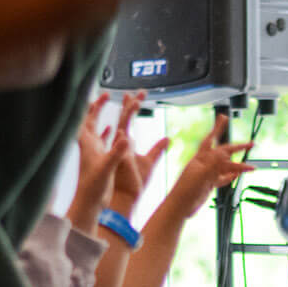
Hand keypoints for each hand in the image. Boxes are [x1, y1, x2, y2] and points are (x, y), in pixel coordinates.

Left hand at [67, 92, 137, 230]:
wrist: (88, 203)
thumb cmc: (93, 187)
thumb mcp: (107, 168)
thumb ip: (117, 152)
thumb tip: (125, 136)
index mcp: (89, 144)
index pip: (88, 119)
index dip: (95, 106)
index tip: (105, 95)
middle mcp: (89, 146)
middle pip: (89, 120)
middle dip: (96, 107)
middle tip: (106, 95)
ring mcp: (92, 153)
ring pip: (94, 130)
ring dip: (99, 118)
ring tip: (105, 107)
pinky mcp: (97, 161)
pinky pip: (101, 142)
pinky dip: (105, 133)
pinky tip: (111, 131)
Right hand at [108, 104, 170, 221]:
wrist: (126, 196)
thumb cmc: (134, 182)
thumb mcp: (150, 161)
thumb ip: (157, 149)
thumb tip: (167, 138)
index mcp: (127, 144)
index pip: (128, 120)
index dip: (131, 107)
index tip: (135, 96)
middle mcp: (122, 142)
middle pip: (125, 117)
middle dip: (131, 103)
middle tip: (139, 91)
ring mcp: (119, 147)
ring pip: (123, 122)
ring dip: (130, 109)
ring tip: (136, 97)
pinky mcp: (120, 152)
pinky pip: (123, 134)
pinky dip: (126, 124)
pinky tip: (130, 115)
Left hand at [164, 115, 253, 217]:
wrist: (179, 207)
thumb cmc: (185, 191)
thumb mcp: (200, 175)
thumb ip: (213, 163)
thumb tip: (224, 152)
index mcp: (200, 159)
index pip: (211, 139)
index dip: (218, 128)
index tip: (224, 118)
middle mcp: (204, 164)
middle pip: (224, 153)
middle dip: (237, 148)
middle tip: (250, 144)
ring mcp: (207, 174)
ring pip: (226, 167)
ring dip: (238, 166)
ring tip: (251, 167)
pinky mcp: (209, 184)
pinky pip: (223, 178)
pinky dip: (231, 176)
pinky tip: (237, 175)